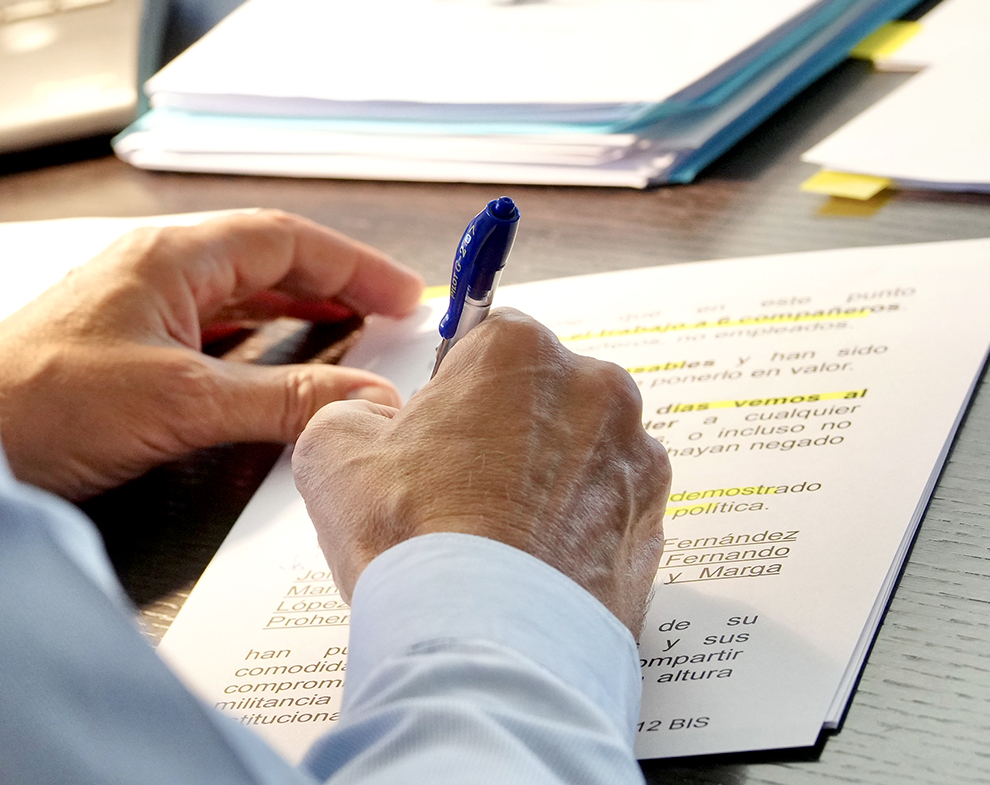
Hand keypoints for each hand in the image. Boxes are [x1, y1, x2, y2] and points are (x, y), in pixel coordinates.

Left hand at [0, 211, 424, 500]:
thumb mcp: (181, 403)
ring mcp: (133, 309)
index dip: (352, 265)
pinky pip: (207, 334)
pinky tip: (273, 375)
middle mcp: (152, 270)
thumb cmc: (43, 402)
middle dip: (332, 286)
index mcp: (169, 257)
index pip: (283, 238)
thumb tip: (364, 399)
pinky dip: (254, 348)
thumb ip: (282, 402)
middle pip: (263, 261)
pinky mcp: (119, 352)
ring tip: (350, 341)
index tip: (404, 297)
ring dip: (295, 315)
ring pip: (235, 298)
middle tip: (390, 321)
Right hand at [292, 308, 670, 634]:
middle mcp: (595, 390)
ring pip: (579, 457)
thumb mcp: (333, 449)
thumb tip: (376, 418)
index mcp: (521, 350)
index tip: (431, 434)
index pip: (482, 343)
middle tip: (454, 492)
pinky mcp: (656, 531)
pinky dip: (574, 535)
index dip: (448, 392)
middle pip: (539, 397)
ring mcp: (636, 464)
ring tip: (494, 541)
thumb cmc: (415, 538)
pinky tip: (529, 570)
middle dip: (504, 433)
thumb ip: (354, 409)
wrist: (487, 645)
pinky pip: (606, 517)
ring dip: (545, 484)